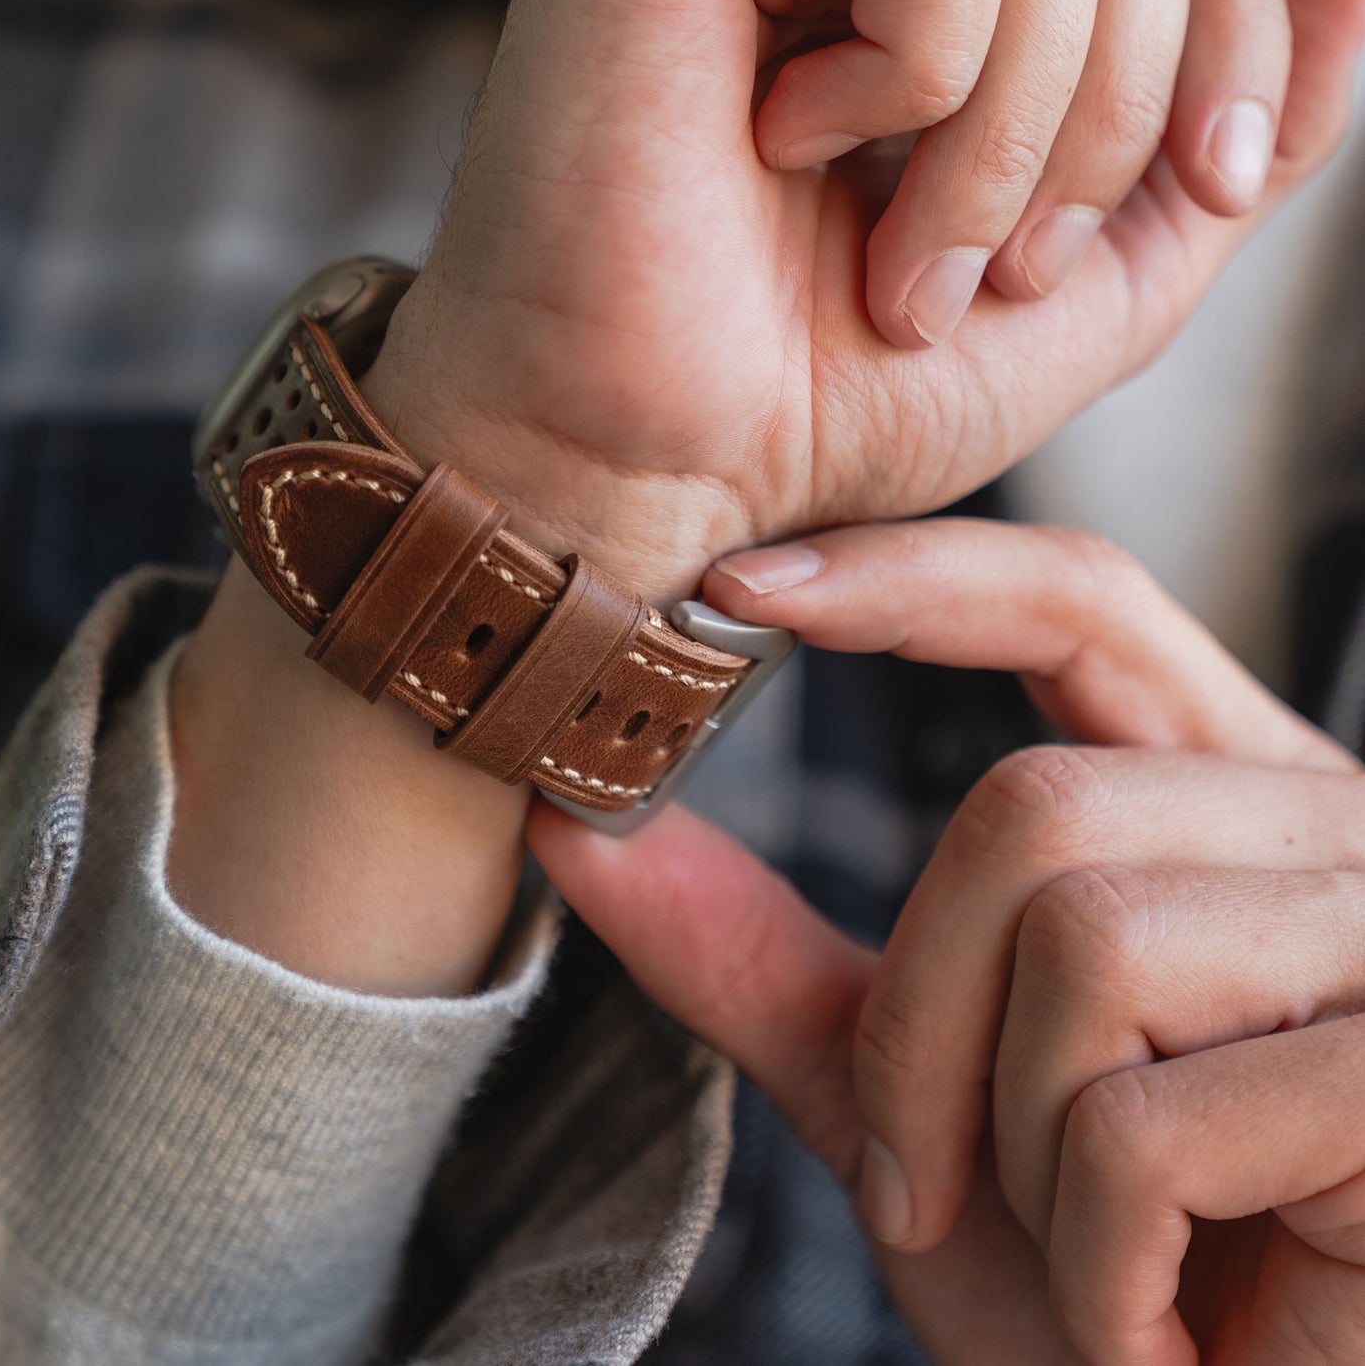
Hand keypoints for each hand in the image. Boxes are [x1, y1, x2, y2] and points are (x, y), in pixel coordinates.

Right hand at [367, 0, 1364, 603]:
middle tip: (985, 271)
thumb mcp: (1096, 272)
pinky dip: (919, 65)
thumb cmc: (823, 387)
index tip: (1204, 182)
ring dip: (1010, 123)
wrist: (650, 465)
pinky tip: (787, 136)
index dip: (1233, 27)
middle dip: (1111, 109)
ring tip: (893, 253)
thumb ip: (1237, 109)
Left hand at [530, 518, 1364, 1361]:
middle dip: (922, 1020)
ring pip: (1086, 941)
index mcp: (1218, 798)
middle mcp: (1331, 833)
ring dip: (1013, 1148)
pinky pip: (1151, 1127)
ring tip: (1089, 1256)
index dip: (914, 572)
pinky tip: (1157, 1328)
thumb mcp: (903, 1086)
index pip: (1073, 606)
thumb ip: (757, 950)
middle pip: (1033, 810)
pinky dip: (1094, 1262)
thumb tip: (574, 825)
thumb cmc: (1093, 1275)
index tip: (737, 588)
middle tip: (932, 1181)